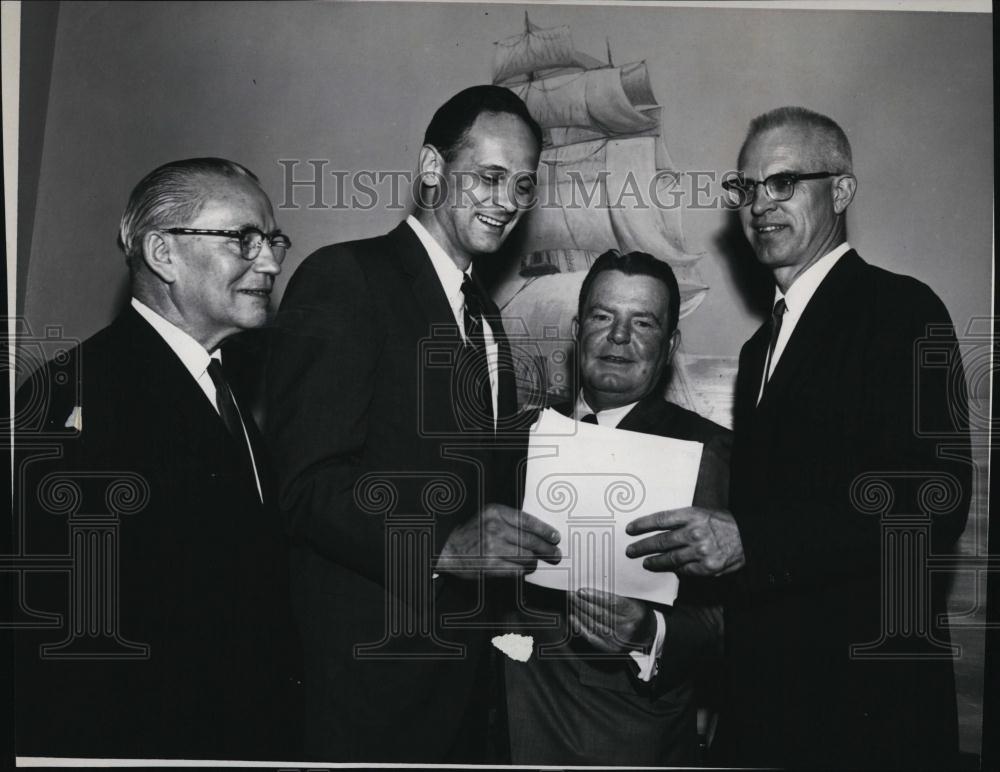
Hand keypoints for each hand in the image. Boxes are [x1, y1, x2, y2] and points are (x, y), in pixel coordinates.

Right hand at [437, 503, 560, 577]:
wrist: (448, 549)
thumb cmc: (471, 534)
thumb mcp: (488, 518)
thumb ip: (509, 521)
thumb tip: (539, 533)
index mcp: (496, 512)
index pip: (528, 521)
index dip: (545, 530)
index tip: (555, 537)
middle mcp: (495, 528)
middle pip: (530, 540)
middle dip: (547, 549)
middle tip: (555, 555)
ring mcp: (492, 547)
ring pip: (526, 556)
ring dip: (534, 562)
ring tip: (535, 563)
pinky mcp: (490, 565)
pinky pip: (516, 570)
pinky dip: (523, 571)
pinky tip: (523, 569)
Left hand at [568, 588, 654, 653]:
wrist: (647, 633)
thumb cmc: (638, 612)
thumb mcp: (633, 599)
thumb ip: (616, 594)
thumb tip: (592, 586)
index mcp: (634, 612)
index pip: (611, 603)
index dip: (594, 596)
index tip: (581, 590)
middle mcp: (626, 628)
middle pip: (599, 613)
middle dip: (581, 602)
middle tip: (571, 593)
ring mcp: (618, 640)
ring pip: (593, 624)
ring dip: (579, 612)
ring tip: (572, 602)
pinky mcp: (610, 648)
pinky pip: (591, 636)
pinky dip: (580, 626)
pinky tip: (573, 617)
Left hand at [626, 506, 744, 576]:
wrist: (749, 539)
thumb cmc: (723, 524)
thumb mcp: (703, 513)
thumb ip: (682, 520)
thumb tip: (657, 527)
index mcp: (692, 515)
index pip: (660, 519)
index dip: (642, 525)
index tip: (630, 529)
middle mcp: (694, 532)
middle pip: (661, 540)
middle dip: (642, 546)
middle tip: (630, 551)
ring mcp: (700, 551)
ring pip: (670, 558)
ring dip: (654, 561)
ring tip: (645, 562)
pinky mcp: (706, 567)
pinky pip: (684, 570)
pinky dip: (675, 569)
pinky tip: (667, 568)